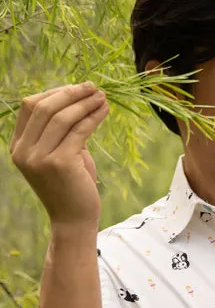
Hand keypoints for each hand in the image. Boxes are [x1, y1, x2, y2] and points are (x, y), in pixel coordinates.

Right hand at [10, 82, 109, 229]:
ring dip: (85, 103)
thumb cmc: (70, 185)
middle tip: (93, 87)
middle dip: (71, 93)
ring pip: (62, 117)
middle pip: (44, 107)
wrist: (74, 220)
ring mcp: (39, 158)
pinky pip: (79, 131)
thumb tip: (78, 97)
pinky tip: (104, 110)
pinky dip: (93, 117)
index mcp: (18, 146)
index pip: (31, 106)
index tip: (78, 88)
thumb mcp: (60, 153)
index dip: (55, 92)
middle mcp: (24, 151)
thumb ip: (61, 130)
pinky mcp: (60, 163)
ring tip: (102, 97)